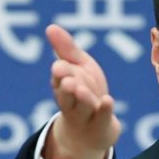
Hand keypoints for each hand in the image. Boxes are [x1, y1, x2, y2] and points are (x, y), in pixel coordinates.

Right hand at [43, 24, 120, 158]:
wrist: (92, 132)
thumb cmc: (84, 92)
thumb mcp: (77, 67)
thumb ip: (65, 49)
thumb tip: (50, 27)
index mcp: (63, 85)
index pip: (60, 77)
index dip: (61, 73)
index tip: (59, 68)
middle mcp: (72, 101)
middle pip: (67, 94)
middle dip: (66, 87)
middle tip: (67, 80)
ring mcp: (86, 114)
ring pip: (82, 106)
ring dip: (81, 98)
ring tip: (79, 89)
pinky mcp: (101, 124)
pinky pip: (102, 117)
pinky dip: (104, 110)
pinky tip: (108, 101)